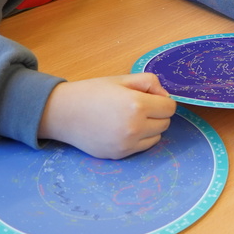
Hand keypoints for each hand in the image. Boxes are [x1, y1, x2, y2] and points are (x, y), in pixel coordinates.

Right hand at [38, 73, 176, 158]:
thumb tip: (165, 97)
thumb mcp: (122, 79)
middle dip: (158, 113)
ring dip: (150, 127)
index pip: (170, 107)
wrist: (64, 113)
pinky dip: (140, 138)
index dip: (163, 100)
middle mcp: (135, 128)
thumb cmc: (93, 92)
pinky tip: (123, 129)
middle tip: (140, 106)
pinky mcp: (120, 155)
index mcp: (137, 105)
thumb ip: (149, 82)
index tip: (152, 97)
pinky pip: (142, 147)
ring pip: (157, 137)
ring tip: (131, 118)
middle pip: (165, 123)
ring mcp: (127, 144)